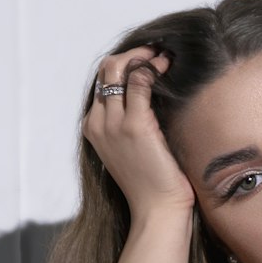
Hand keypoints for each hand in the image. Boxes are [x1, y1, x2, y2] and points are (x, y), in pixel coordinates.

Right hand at [83, 46, 195, 216]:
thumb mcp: (132, 151)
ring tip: (165, 57)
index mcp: (93, 128)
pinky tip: (168, 67)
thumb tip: (149, 98)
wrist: (157, 210)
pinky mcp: (135, 126)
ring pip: (118, 68)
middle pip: (106, 69)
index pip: (101, 82)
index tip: (147, 60)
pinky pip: (139, 81)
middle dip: (132, 53)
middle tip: (157, 52)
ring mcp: (114, 123)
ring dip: (143, 55)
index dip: (124, 65)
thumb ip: (130, 125)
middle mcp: (98, 122)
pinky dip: (153, 68)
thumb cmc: (152, 184)